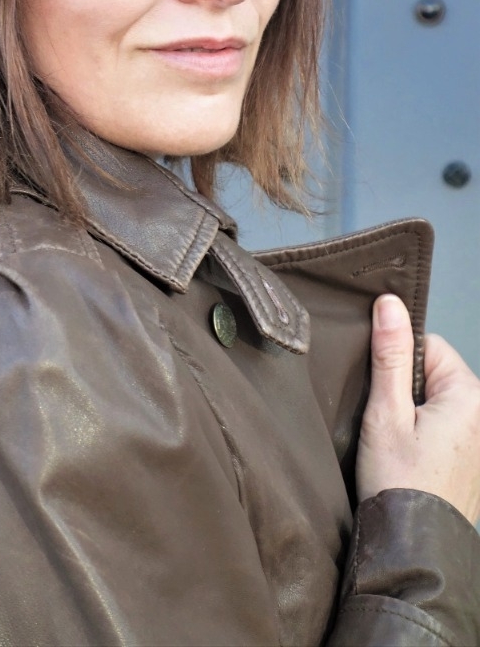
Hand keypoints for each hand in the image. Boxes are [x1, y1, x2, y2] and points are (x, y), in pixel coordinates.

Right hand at [356, 293, 479, 524]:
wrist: (412, 548)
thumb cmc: (398, 481)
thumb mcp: (386, 411)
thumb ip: (390, 354)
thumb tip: (390, 303)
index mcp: (469, 394)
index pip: (427, 346)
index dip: (396, 362)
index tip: (381, 393)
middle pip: (432, 373)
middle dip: (404, 390)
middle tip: (386, 423)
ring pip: (435, 401)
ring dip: (411, 414)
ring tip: (395, 444)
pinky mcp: (472, 461)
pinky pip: (443, 427)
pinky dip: (422, 436)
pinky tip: (407, 459)